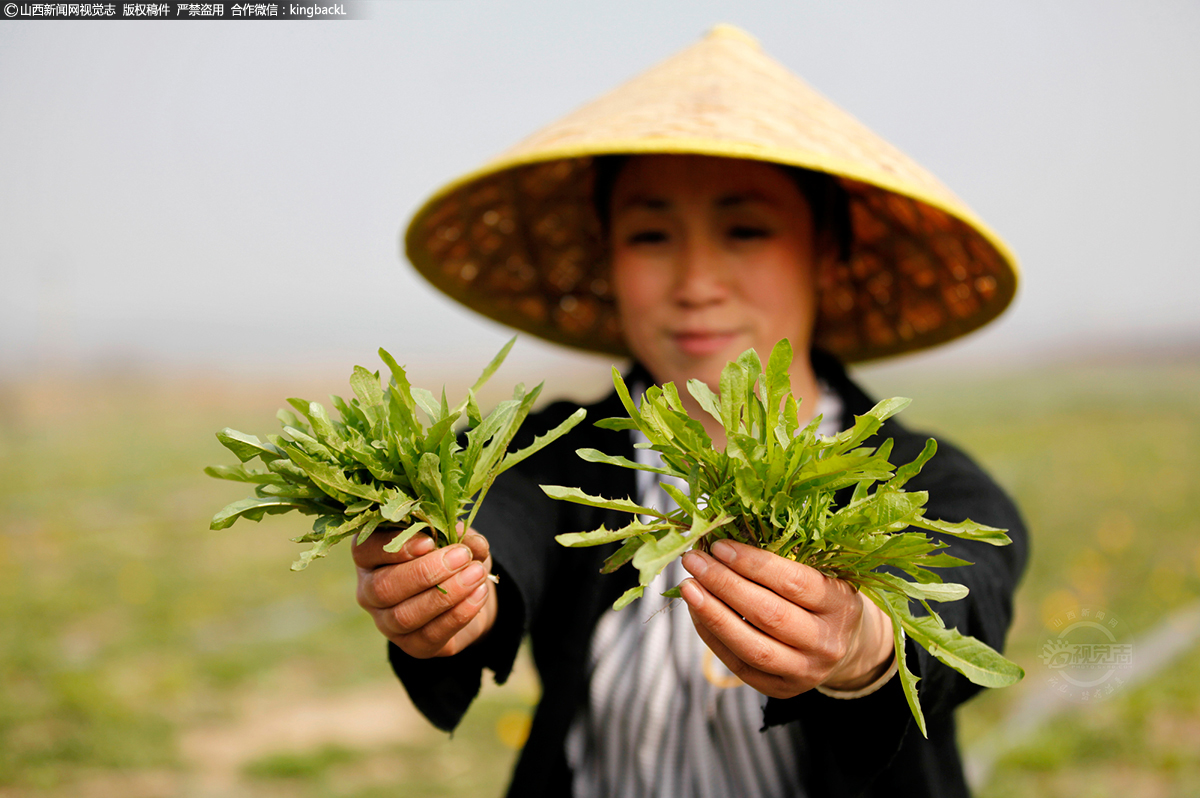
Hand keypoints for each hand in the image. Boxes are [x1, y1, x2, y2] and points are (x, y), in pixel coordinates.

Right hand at [352, 525, 497, 658]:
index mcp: (369, 556)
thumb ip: (461, 536)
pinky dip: (458, 614)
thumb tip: (473, 544)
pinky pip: (429, 635)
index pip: (365, 551)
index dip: (396, 548)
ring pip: (404, 616)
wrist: (466, 592)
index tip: (429, 542)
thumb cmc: (449, 554)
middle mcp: (369, 591)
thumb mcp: (455, 537)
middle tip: (462, 556)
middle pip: (383, 587)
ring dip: (445, 595)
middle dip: (425, 572)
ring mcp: (387, 622)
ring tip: (476, 574)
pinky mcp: (411, 645)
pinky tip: (479, 594)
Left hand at [679, 539, 892, 697]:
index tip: (719, 545)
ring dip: (712, 614)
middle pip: (769, 615)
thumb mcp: (821, 573)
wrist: (845, 645)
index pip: (793, 582)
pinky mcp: (781, 689)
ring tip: (687, 587)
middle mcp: (827, 643)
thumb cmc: (822, 597)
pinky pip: (738, 664)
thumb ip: (783, 559)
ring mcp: (805, 672)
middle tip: (694, 561)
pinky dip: (712, 636)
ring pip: (751, 646)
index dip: (753, 563)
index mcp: (841, 605)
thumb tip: (724, 543)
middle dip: (724, 584)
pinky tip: (696, 611)